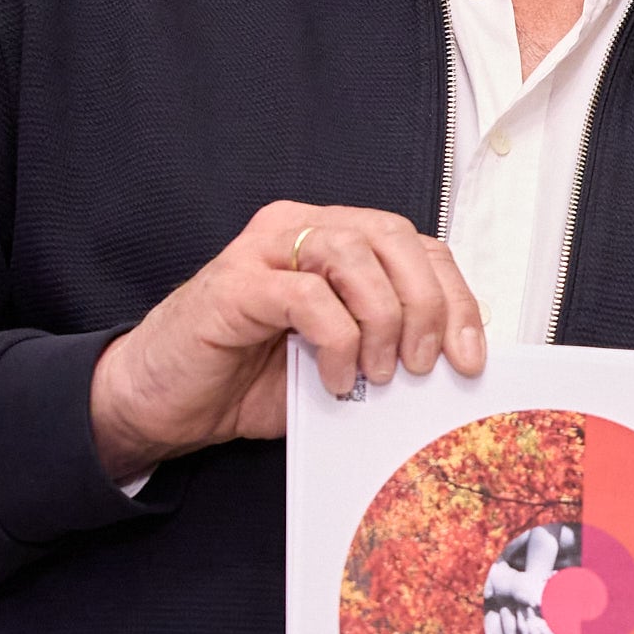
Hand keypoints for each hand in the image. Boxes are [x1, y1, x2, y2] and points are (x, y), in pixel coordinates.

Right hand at [88, 202, 484, 482]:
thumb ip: (387, 344)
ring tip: (379, 372)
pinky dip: (337, 341)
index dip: (453, 297)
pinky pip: (309, 297)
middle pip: (394, 239)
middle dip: (427, 304)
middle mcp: (299, 229)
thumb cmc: (247, 378)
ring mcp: (264, 251)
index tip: (469, 355)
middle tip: (425, 364)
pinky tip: (335, 379)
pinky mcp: (236, 283)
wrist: (163, 403)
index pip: (415, 248)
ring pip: (355, 256)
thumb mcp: (340, 360)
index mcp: (332, 239)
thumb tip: (452, 362)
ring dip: (383, 319)